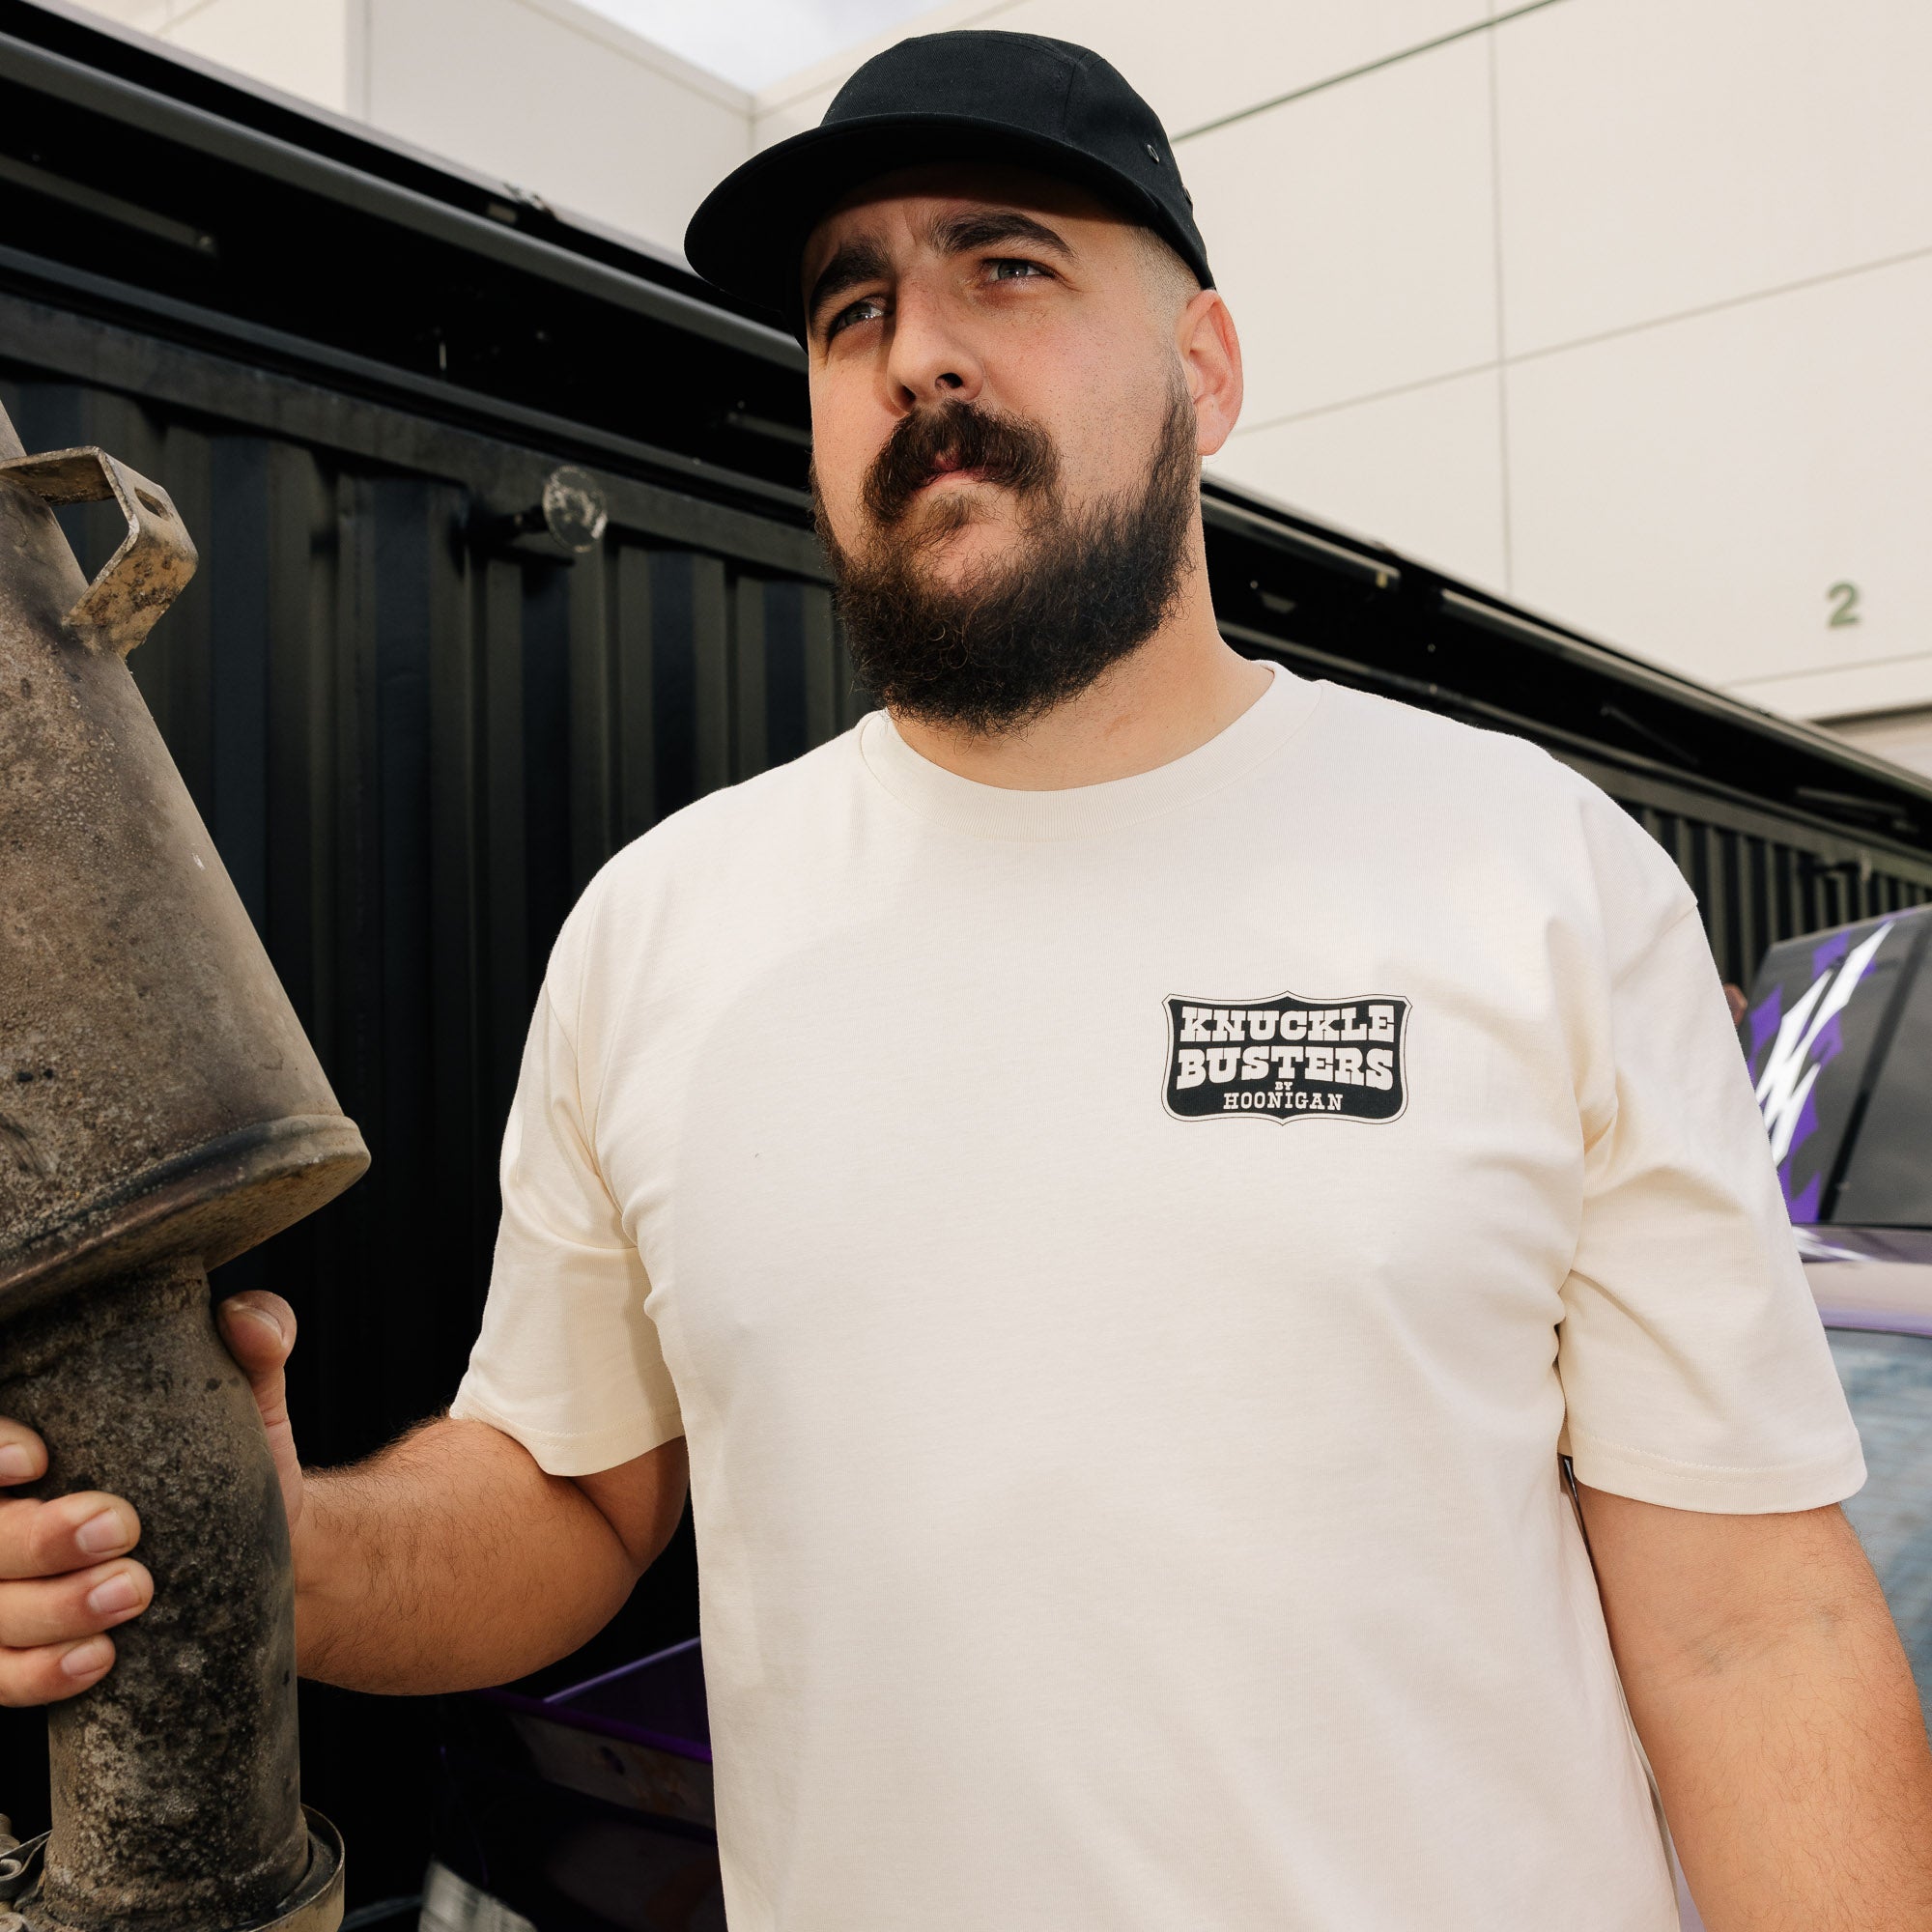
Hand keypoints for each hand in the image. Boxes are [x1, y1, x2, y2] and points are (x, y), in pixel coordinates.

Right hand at [0, 1291, 303, 1707]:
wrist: (256, 1552)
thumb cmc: (225, 1457)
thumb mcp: (246, 1394)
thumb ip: (255, 1341)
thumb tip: (252, 1321)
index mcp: (31, 1439)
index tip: (39, 1458)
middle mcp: (4, 1511)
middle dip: (35, 1538)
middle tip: (122, 1529)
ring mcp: (5, 1585)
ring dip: (49, 1609)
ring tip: (134, 1592)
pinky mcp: (21, 1650)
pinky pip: (1, 1676)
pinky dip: (41, 1673)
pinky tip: (99, 1658)